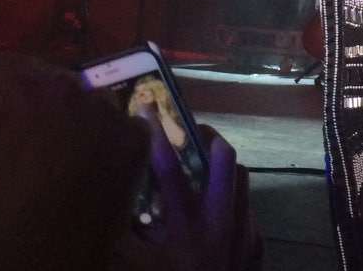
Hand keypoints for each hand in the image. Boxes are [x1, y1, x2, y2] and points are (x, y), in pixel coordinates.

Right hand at [0, 68, 149, 270]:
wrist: (47, 265)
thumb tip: (5, 123)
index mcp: (16, 96)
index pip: (22, 75)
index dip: (23, 97)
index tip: (24, 117)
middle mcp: (63, 92)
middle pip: (62, 83)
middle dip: (57, 105)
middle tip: (53, 137)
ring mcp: (103, 112)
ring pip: (99, 101)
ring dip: (91, 119)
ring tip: (85, 150)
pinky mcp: (133, 136)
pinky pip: (131, 126)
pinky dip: (123, 140)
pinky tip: (112, 162)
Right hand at [117, 115, 262, 270]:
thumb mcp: (136, 267)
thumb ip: (121, 233)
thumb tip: (106, 201)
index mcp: (185, 225)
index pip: (168, 167)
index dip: (154, 133)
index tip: (145, 108)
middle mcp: (219, 221)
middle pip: (223, 158)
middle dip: (207, 137)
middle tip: (191, 135)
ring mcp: (242, 231)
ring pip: (242, 178)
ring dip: (223, 168)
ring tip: (205, 168)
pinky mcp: (257, 246)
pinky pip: (247, 212)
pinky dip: (231, 207)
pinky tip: (216, 218)